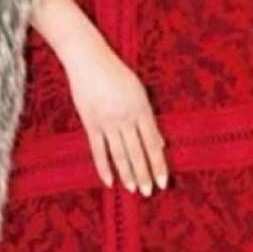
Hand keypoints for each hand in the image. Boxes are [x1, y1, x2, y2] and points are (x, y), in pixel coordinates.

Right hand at [62, 35, 168, 194]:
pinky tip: (109, 181)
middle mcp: (126, 117)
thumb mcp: (139, 91)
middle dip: (144, 174)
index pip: (153, 143)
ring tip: (133, 189)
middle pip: (137, 152)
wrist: (89, 59)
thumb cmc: (116, 72)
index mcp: (141, 108)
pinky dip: (104, 167)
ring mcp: (107, 121)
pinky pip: (98, 150)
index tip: (163, 182)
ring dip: (128, 174)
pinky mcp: (90, 123)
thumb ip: (149, 118)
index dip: (159, 165)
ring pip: (120, 154)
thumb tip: (160, 143)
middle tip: (149, 192)